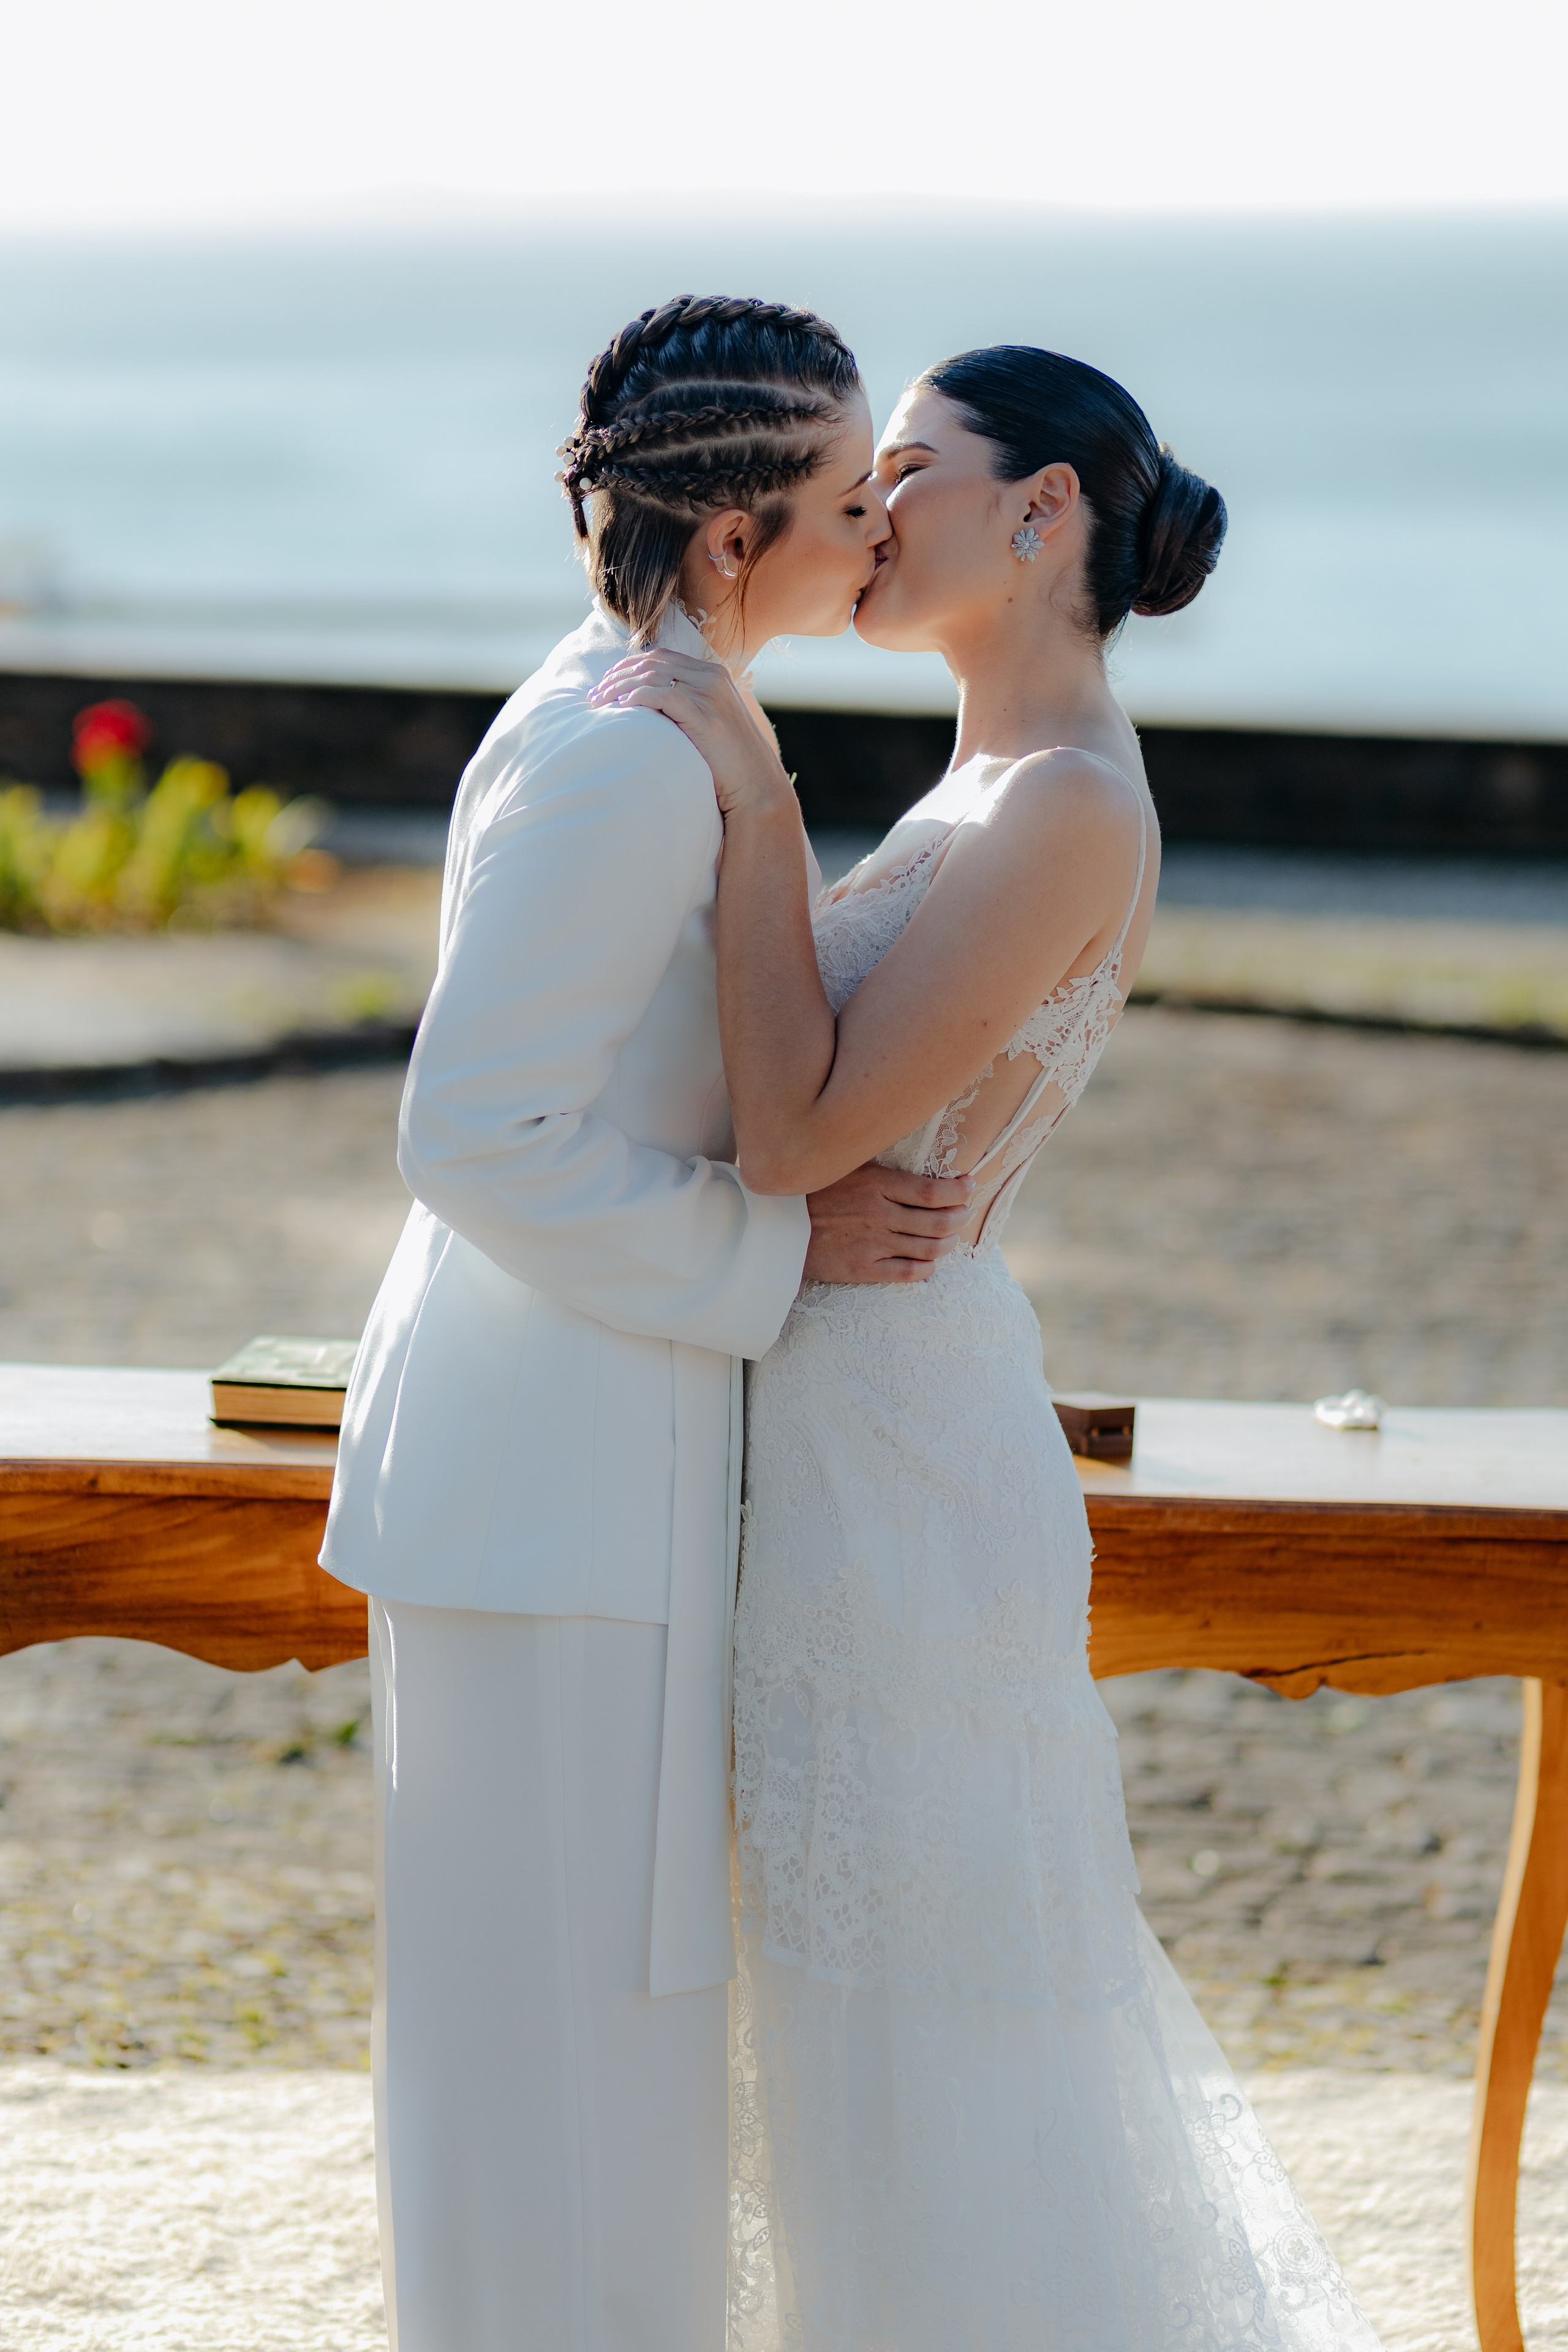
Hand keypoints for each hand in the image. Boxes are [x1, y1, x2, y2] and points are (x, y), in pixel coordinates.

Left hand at [587, 651, 794, 819]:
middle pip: (653, 662)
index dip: (629, 665)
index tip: (607, 682)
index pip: (661, 657)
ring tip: (600, 701)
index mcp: (712, 674)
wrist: (756, 785)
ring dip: (621, 685)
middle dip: (618, 674)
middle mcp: (711, 677)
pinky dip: (638, 697)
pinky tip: (622, 707)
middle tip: (595, 693)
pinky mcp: (705, 716)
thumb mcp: (708, 724)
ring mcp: (710, 695)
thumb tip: (649, 707)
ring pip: (654, 675)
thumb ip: (685, 707)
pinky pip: (663, 695)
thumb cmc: (728, 762)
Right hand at [803, 1162, 975, 1285]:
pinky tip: (930, 1263)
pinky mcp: (863, 1268)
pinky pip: (907, 1272)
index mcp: (876, 1184)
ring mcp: (873, 1243)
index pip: (932, 1192)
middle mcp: (879, 1214)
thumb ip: (880, 1166)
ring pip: (929, 1248)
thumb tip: (913, 1158)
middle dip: (959, 1218)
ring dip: (948, 1243)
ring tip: (950, 1238)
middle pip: (938, 1221)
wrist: (778, 1226)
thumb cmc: (813, 1191)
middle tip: (964, 1214)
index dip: (958, 1192)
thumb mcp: (846, 1166)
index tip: (969, 1186)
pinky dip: (927, 1268)